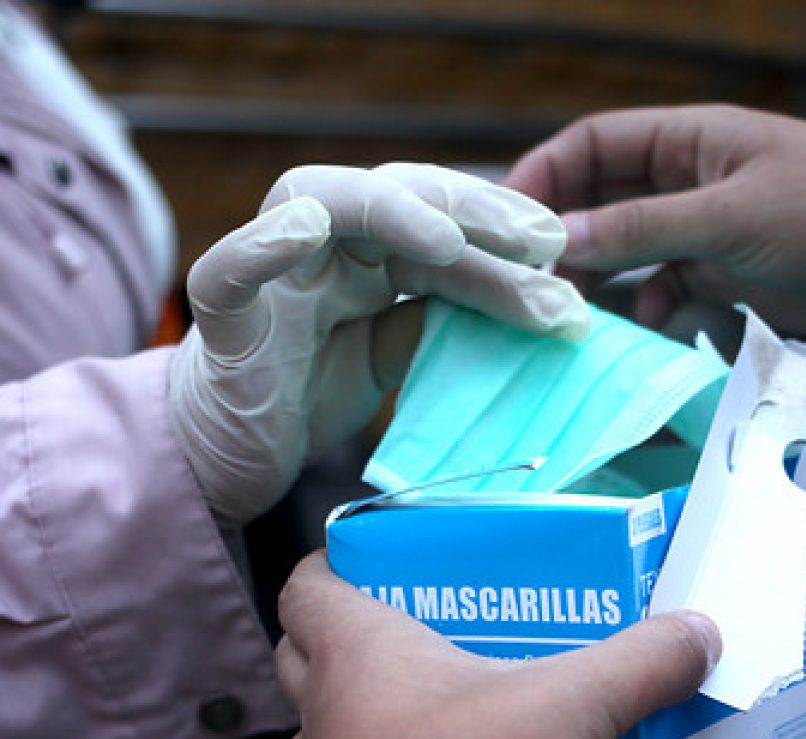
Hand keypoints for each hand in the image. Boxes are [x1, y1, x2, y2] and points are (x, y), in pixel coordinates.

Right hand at [169, 163, 589, 524]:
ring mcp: (273, 277)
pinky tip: (305, 227)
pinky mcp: (226, 321)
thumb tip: (529, 304)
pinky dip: (260, 246)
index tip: (562, 252)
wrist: (230, 455)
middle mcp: (322, 250)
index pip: (438, 222)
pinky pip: (228, 271)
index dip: (498, 230)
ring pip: (321, 202)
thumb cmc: (307, 395)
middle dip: (471, 211)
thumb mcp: (391, 357)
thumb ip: (435, 320)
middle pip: (397, 198)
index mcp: (365, 258)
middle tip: (543, 242)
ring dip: (390, 211)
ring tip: (450, 238)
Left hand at [275, 552, 718, 738]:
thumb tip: (696, 633)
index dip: (324, 571)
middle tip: (393, 643)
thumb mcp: (577, 701)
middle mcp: (323, 724)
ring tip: (404, 731)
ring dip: (341, 732)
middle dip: (331, 647)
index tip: (349, 565)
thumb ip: (641, 659)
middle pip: (296, 663)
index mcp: (362, 659)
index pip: (306, 592)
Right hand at [506, 105, 805, 342]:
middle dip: (565, 235)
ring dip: (599, 278)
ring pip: (628, 250)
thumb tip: (559, 239)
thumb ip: (641, 228)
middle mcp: (689, 181)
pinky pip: (663, 287)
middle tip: (527, 280)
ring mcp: (704, 230)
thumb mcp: (728, 216)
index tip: (508, 222)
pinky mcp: (723, 275)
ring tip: (568, 313)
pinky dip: (646, 306)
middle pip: (603, 200)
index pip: (595, 145)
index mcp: (690, 139)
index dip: (545, 175)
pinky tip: (643, 326)